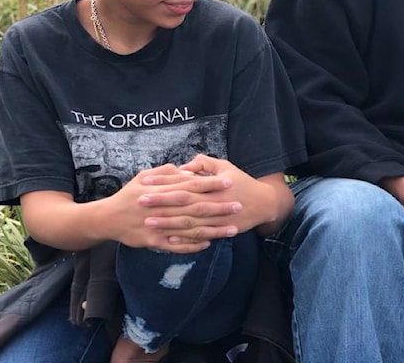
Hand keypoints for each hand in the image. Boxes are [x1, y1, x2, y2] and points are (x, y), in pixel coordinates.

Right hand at [98, 163, 235, 252]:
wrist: (107, 219)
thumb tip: (187, 170)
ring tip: (232, 229)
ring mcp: (159, 226)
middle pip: (195, 207)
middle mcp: (163, 208)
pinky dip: (192, 245)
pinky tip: (208, 244)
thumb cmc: (128, 195)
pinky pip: (176, 245)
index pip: (191, 185)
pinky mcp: (154, 241)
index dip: (210, 184)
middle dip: (218, 207)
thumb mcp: (144, 176)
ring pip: (190, 229)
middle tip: (238, 205)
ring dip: (212, 230)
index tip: (229, 182)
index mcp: (162, 190)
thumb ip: (166, 172)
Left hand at [138, 154, 287, 241]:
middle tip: (139, 202)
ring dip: (167, 223)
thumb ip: (205, 164)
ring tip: (148, 222)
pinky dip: (183, 239)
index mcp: (211, 185)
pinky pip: (198, 236)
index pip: (182, 183)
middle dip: (160, 202)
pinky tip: (167, 239)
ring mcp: (216, 217)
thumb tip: (184, 165)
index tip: (145, 183)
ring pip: (188, 221)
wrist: (264, 203)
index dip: (163, 183)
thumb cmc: (242, 182)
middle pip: (182, 202)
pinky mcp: (219, 230)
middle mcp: (212, 201)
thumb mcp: (226, 167)